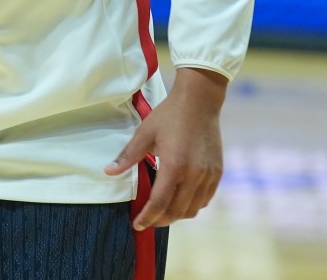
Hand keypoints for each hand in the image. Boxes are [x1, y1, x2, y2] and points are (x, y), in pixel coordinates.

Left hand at [104, 67, 227, 229]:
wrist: (200, 101)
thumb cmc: (169, 115)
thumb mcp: (145, 133)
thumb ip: (128, 156)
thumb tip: (108, 172)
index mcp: (174, 166)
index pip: (159, 204)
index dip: (147, 218)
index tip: (137, 225)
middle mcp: (194, 175)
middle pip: (176, 212)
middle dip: (160, 220)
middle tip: (147, 220)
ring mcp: (208, 175)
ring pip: (192, 209)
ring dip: (176, 215)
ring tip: (162, 211)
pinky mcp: (217, 172)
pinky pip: (205, 200)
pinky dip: (192, 205)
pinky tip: (181, 200)